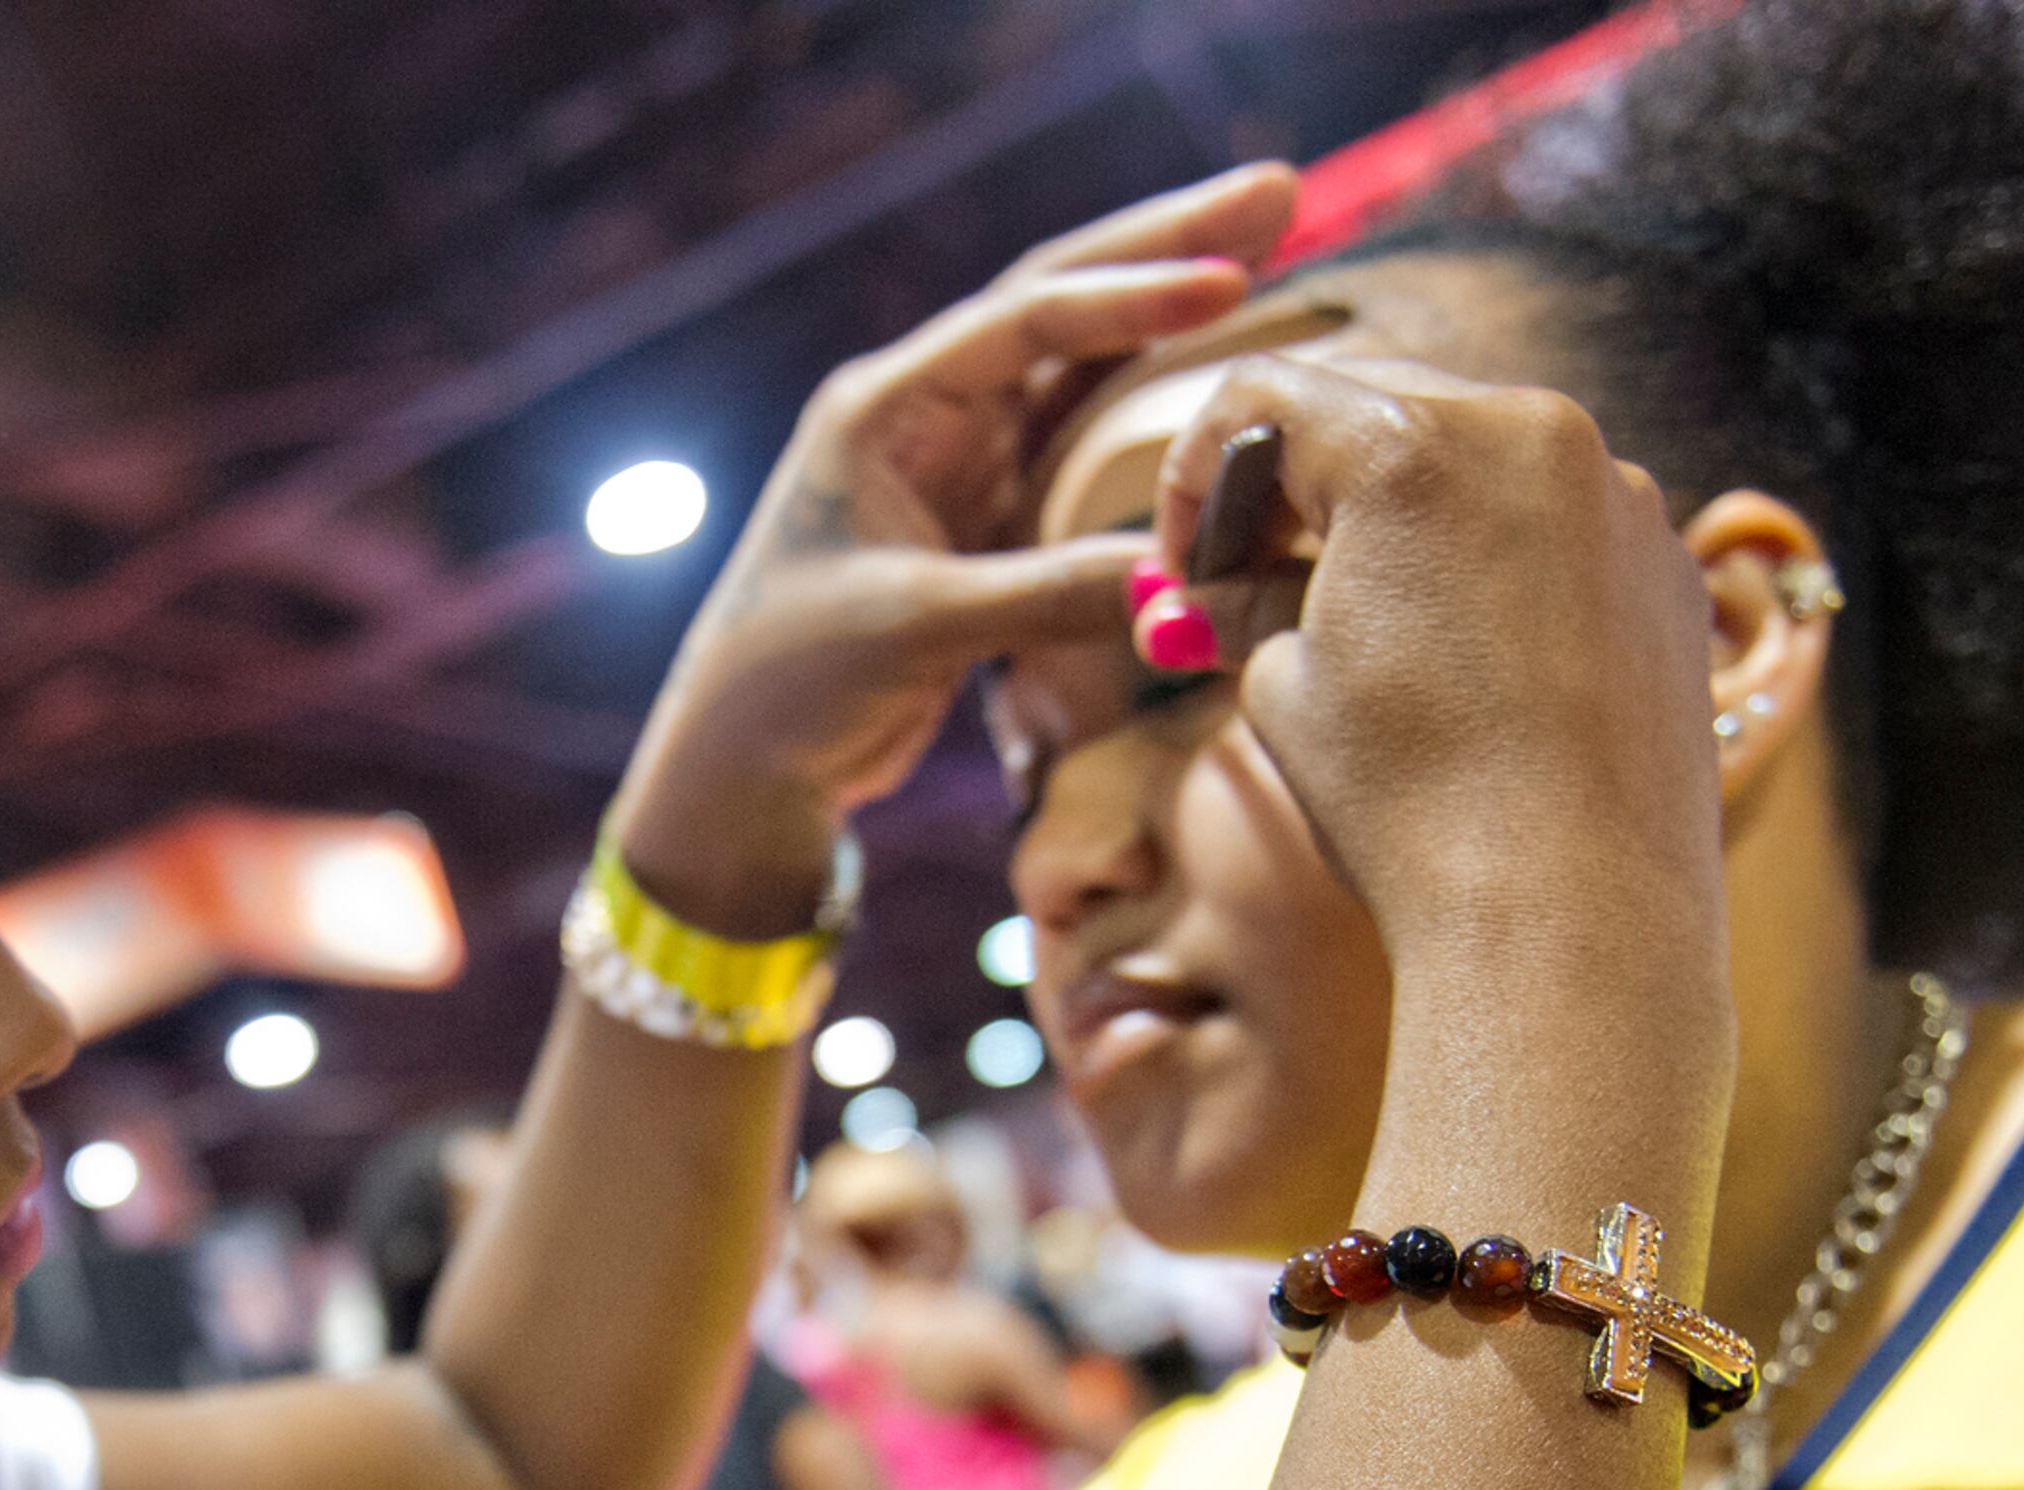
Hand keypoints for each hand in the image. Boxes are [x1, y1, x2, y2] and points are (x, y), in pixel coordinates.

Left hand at [605, 164, 1295, 933]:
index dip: (1132, 294)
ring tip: (1278, 250)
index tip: (1233, 275)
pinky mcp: (993, 523)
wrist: (744, 763)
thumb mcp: (916, 626)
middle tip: (1279, 191)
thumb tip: (1186, 581)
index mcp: (885, 408)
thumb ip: (1048, 594)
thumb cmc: (790, 681)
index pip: (1025, 321)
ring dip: (1174, 316)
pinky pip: (1089, 448)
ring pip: (1085, 369)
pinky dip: (1158, 411)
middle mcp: (928, 415)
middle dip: (1169, 248)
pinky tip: (1228, 372)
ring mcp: (965, 464)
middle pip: (1064, 305)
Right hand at [1148, 353, 1725, 999]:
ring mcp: (1619, 493)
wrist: (1569, 912)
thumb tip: (1212, 594)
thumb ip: (1250, 605)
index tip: (1184, 561)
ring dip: (1400, 510)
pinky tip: (1462, 653)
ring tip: (1361, 618)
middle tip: (1250, 573)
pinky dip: (1491, 554)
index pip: (1263, 400)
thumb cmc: (1411, 802)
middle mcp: (1531, 434)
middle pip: (1377, 405)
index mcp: (1411, 447)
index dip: (1193, 476)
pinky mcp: (1668, 562)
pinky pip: (1556, 519)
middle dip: (1298, 482)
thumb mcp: (1286, 688)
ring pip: (1477, 454)